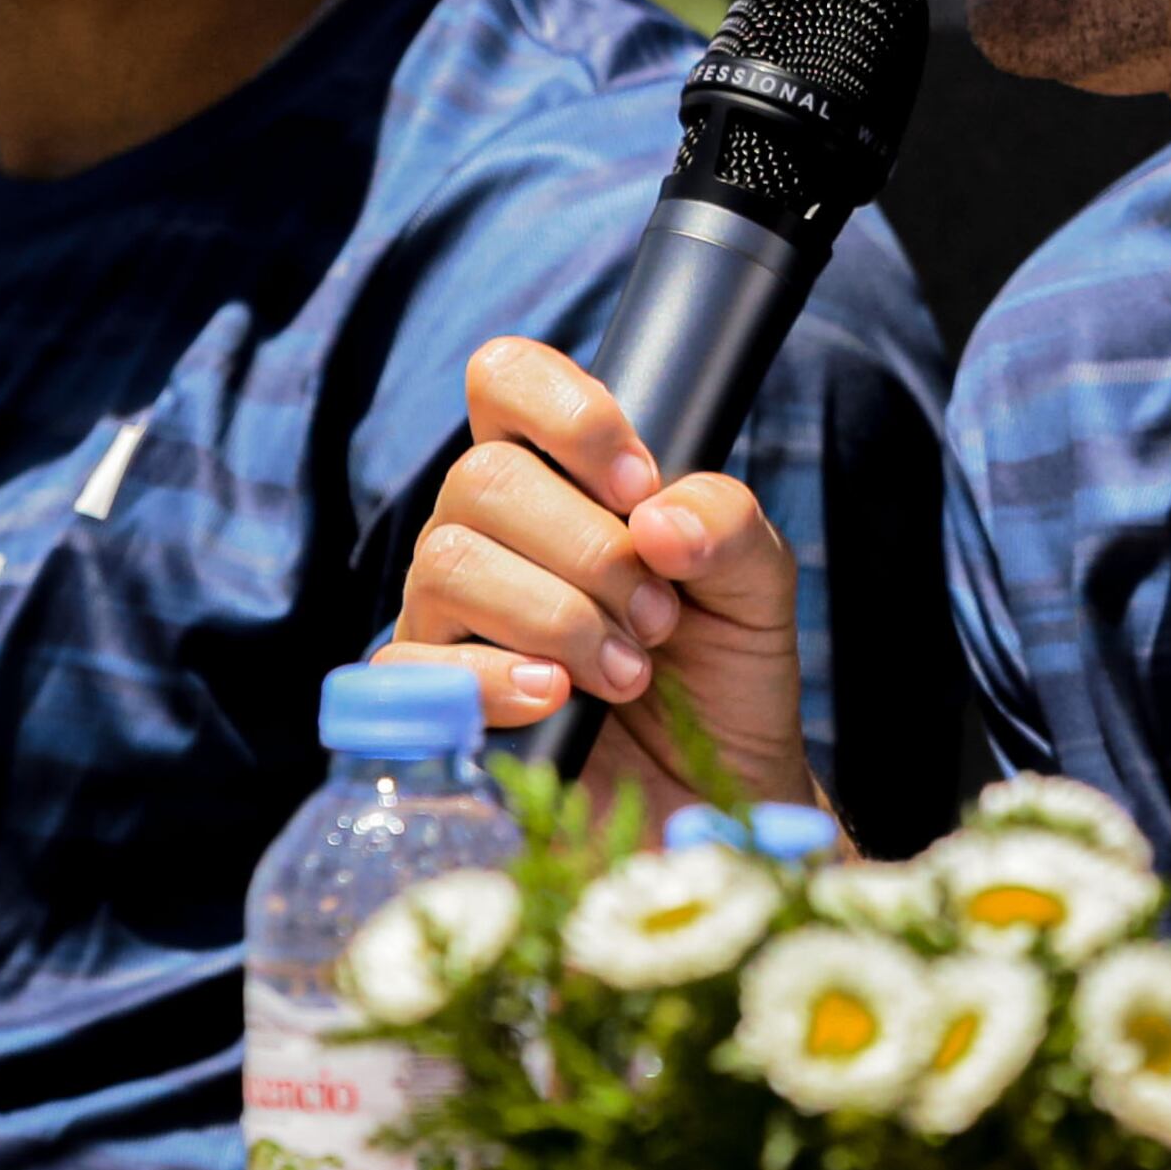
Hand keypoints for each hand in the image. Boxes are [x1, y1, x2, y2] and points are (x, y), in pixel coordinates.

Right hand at [384, 337, 814, 810]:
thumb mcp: (758, 583)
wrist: (715, 790)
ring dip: (558, 617)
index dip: (567, 415)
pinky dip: (496, 678)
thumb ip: (726, 523)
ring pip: (449, 562)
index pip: (507, 379)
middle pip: (482, 478)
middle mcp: (487, 528)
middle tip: (658, 617)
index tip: (638, 487)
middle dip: (589, 551)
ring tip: (629, 670)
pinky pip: (412, 663)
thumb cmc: (723, 669)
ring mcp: (446, 609)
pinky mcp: (431, 695)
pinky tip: (559, 698)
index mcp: (558, 474)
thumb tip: (655, 518)